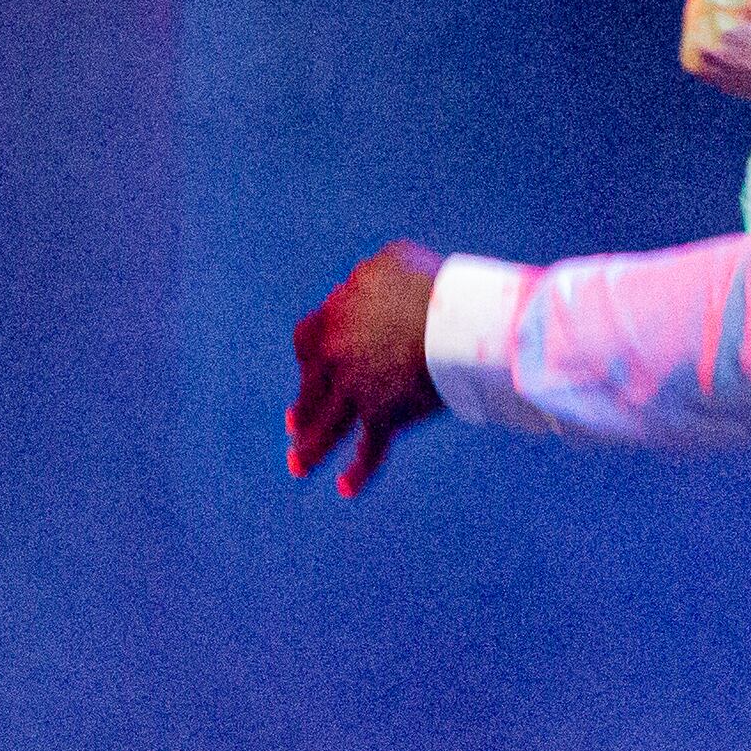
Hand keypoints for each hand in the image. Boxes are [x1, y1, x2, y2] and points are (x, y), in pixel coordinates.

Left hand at [288, 240, 445, 496]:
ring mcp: (355, 388)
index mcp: (335, 314)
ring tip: (298, 467)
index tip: (309, 367)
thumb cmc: (435, 285)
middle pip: (310, 387)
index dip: (308, 358)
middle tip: (294, 424)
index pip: (308, 339)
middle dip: (303, 408)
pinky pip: (367, 449)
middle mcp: (336, 354)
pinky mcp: (381, 415)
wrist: (455, 319)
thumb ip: (371, 275)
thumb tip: (364, 280)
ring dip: (310, 449)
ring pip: (325, 425)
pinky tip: (345, 488)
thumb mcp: (394, 261)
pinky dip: (357, 471)